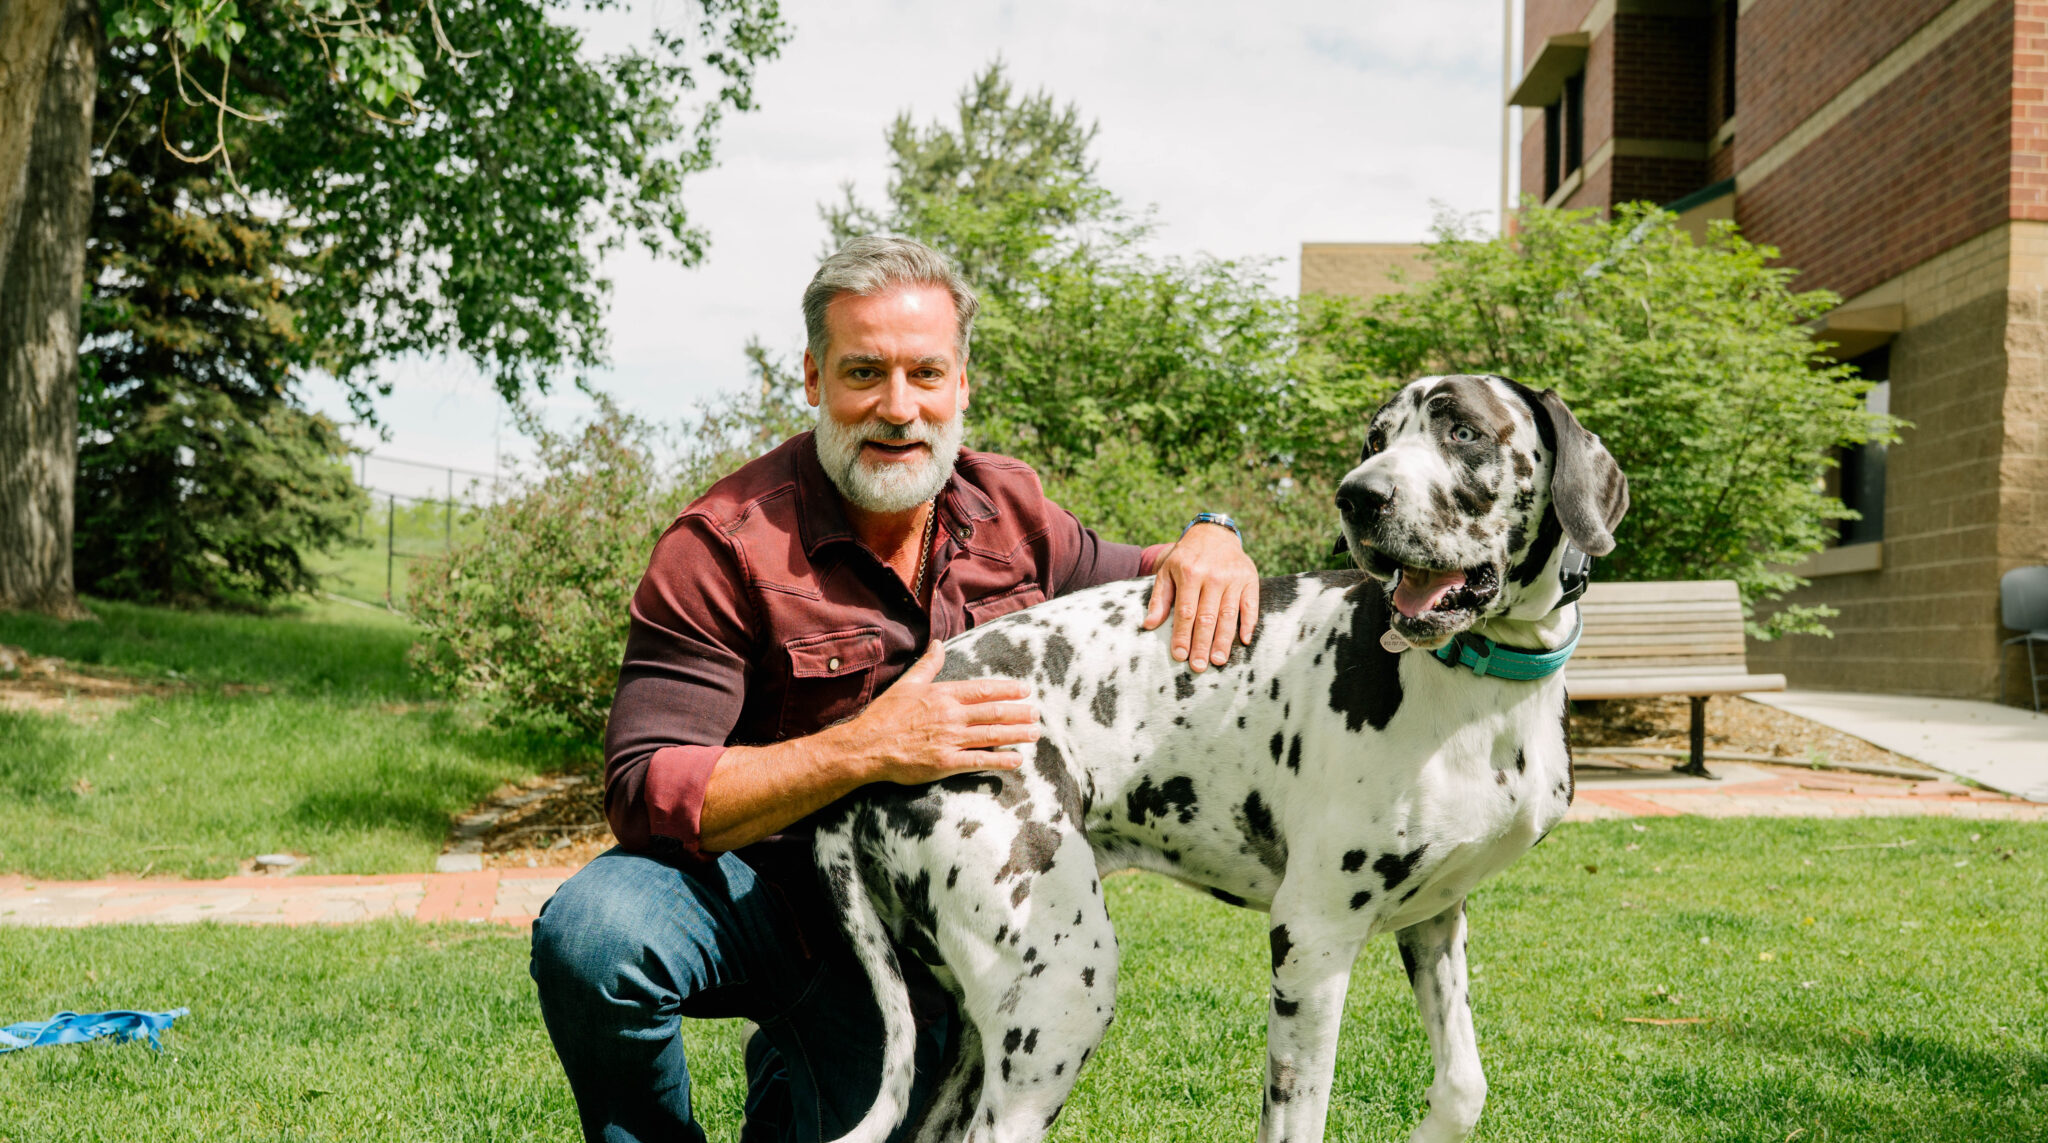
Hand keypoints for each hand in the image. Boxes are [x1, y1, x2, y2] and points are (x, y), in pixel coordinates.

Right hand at [830, 643, 1037, 784]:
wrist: (866, 746)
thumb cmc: (885, 715)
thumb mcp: (908, 684)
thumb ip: (928, 665)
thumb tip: (938, 644)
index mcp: (943, 695)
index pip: (983, 690)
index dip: (1007, 690)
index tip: (1025, 690)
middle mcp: (951, 716)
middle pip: (993, 712)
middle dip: (1019, 713)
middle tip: (1036, 714)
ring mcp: (950, 740)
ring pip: (992, 735)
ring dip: (1016, 734)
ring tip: (1034, 734)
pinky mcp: (946, 763)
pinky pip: (979, 761)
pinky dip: (1000, 760)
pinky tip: (1017, 760)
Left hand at [1142, 523, 1259, 671]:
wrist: (1214, 534)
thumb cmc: (1186, 558)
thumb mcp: (1167, 571)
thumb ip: (1160, 599)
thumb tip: (1149, 625)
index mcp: (1190, 574)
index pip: (1186, 611)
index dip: (1182, 635)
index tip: (1179, 655)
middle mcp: (1213, 576)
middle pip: (1207, 616)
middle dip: (1202, 644)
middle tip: (1199, 666)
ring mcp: (1233, 578)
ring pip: (1229, 614)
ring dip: (1224, 640)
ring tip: (1218, 660)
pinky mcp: (1250, 579)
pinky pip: (1250, 605)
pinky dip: (1249, 623)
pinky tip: (1245, 641)